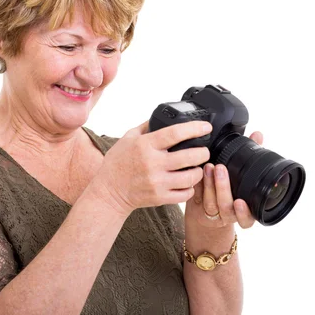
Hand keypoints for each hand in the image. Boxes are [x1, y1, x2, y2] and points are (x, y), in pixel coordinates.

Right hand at [92, 120, 211, 215]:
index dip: (195, 128)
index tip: (206, 127)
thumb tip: (164, 117)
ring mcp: (157, 182)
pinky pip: (185, 194)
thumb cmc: (118, 163)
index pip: (175, 133)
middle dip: (203, 152)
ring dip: (199, 171)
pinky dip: (190, 188)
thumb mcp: (127, 138)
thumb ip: (146, 126)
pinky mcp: (160, 198)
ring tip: (197, 167)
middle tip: (204, 151)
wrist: (109, 192)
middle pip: (190, 156)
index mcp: (145, 145)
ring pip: (191, 177)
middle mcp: (152, 164)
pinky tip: (187, 183)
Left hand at [185, 131, 263, 228]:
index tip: (240, 201)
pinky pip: (196, 198)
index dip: (244, 213)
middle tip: (220, 168)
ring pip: (209, 203)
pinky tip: (197, 172)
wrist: (206, 211)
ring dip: (209, 184)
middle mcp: (228, 214)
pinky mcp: (196, 207)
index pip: (247, 219)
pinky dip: (197, 185)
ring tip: (208, 167)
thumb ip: (252, 155)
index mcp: (243, 211)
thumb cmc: (229, 189)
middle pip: (225, 207)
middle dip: (223, 188)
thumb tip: (258, 135)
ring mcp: (211, 212)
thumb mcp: (243, 175)